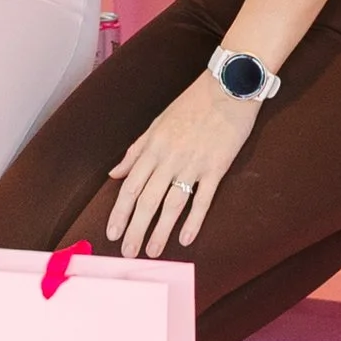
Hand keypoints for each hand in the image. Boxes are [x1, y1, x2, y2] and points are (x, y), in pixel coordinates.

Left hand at [104, 68, 261, 258]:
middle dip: (135, 229)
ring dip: (160, 231)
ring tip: (152, 252)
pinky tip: (186, 239)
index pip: (130, 186)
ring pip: (171, 204)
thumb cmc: (193, 103)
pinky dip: (194, 220)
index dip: (120, 212)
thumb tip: (114, 173)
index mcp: (153, 147)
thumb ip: (135, 151)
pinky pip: (202, 199)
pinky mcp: (216, 167)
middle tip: (127, 253)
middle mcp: (169, 158)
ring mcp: (192, 164)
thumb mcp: (157, 123)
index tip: (112, 232)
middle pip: (146, 200)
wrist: (229, 87)